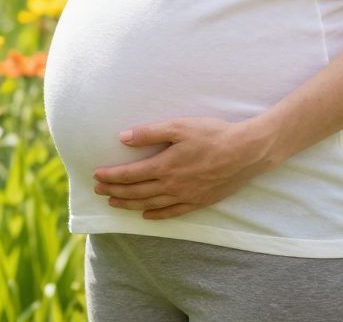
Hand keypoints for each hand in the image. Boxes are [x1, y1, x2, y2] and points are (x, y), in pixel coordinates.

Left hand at [91, 116, 270, 219]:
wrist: (246, 152)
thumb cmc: (212, 134)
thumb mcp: (179, 126)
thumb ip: (149, 133)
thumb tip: (123, 137)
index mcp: (164, 166)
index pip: (129, 175)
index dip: (111, 177)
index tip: (96, 176)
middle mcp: (172, 185)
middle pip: (136, 192)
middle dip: (114, 192)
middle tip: (98, 192)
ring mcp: (185, 196)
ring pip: (150, 205)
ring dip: (130, 205)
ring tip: (115, 204)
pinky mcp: (199, 202)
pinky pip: (172, 213)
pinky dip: (156, 215)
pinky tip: (147, 216)